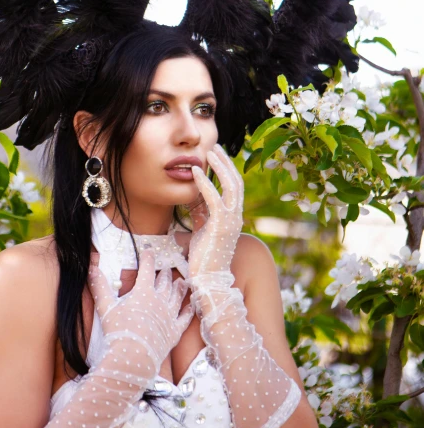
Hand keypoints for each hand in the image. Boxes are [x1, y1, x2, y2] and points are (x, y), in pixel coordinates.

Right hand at [88, 246, 193, 376]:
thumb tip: (91, 268)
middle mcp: (159, 301)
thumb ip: (99, 286)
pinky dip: (188, 311)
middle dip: (163, 274)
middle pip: (164, 283)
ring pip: (177, 297)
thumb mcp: (105, 307)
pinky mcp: (174, 332)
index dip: (148, 258)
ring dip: (179, 288)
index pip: (147, 269)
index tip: (149, 251)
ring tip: (182, 281)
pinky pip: (184, 318)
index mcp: (143, 292)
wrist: (133, 358)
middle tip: (165, 269)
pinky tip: (191, 306)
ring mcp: (169, 316)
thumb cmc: (118, 332)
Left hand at [186, 143, 244, 280]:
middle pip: (237, 182)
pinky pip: (215, 199)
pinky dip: (205, 183)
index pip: (234, 187)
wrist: (207, 281)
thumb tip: (191, 201)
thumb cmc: (203, 259)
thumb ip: (199, 215)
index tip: (216, 155)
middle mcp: (236, 217)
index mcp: (232, 217)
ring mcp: (231, 221)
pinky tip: (195, 171)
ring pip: (231, 186)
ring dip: (220, 167)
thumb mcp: (201, 230)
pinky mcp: (220, 226)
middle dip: (226, 162)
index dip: (227, 169)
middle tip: (215, 146)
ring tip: (209, 151)